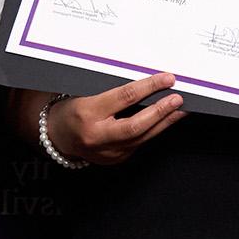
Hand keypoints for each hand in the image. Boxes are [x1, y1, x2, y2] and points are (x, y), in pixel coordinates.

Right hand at [45, 73, 185, 165]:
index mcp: (87, 113)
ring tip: (180, 110)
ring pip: (143, 137)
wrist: (57, 136)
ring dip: (164, 123)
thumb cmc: (71, 111)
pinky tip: (165, 122)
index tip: (166, 79)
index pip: (124, 98)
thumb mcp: (85, 94)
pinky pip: (140, 143)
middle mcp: (97, 136)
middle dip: (161, 111)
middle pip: (136, 125)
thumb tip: (146, 84)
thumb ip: (114, 92)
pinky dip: (154, 131)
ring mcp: (107, 152)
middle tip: (177, 98)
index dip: (149, 87)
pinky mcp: (116, 159)